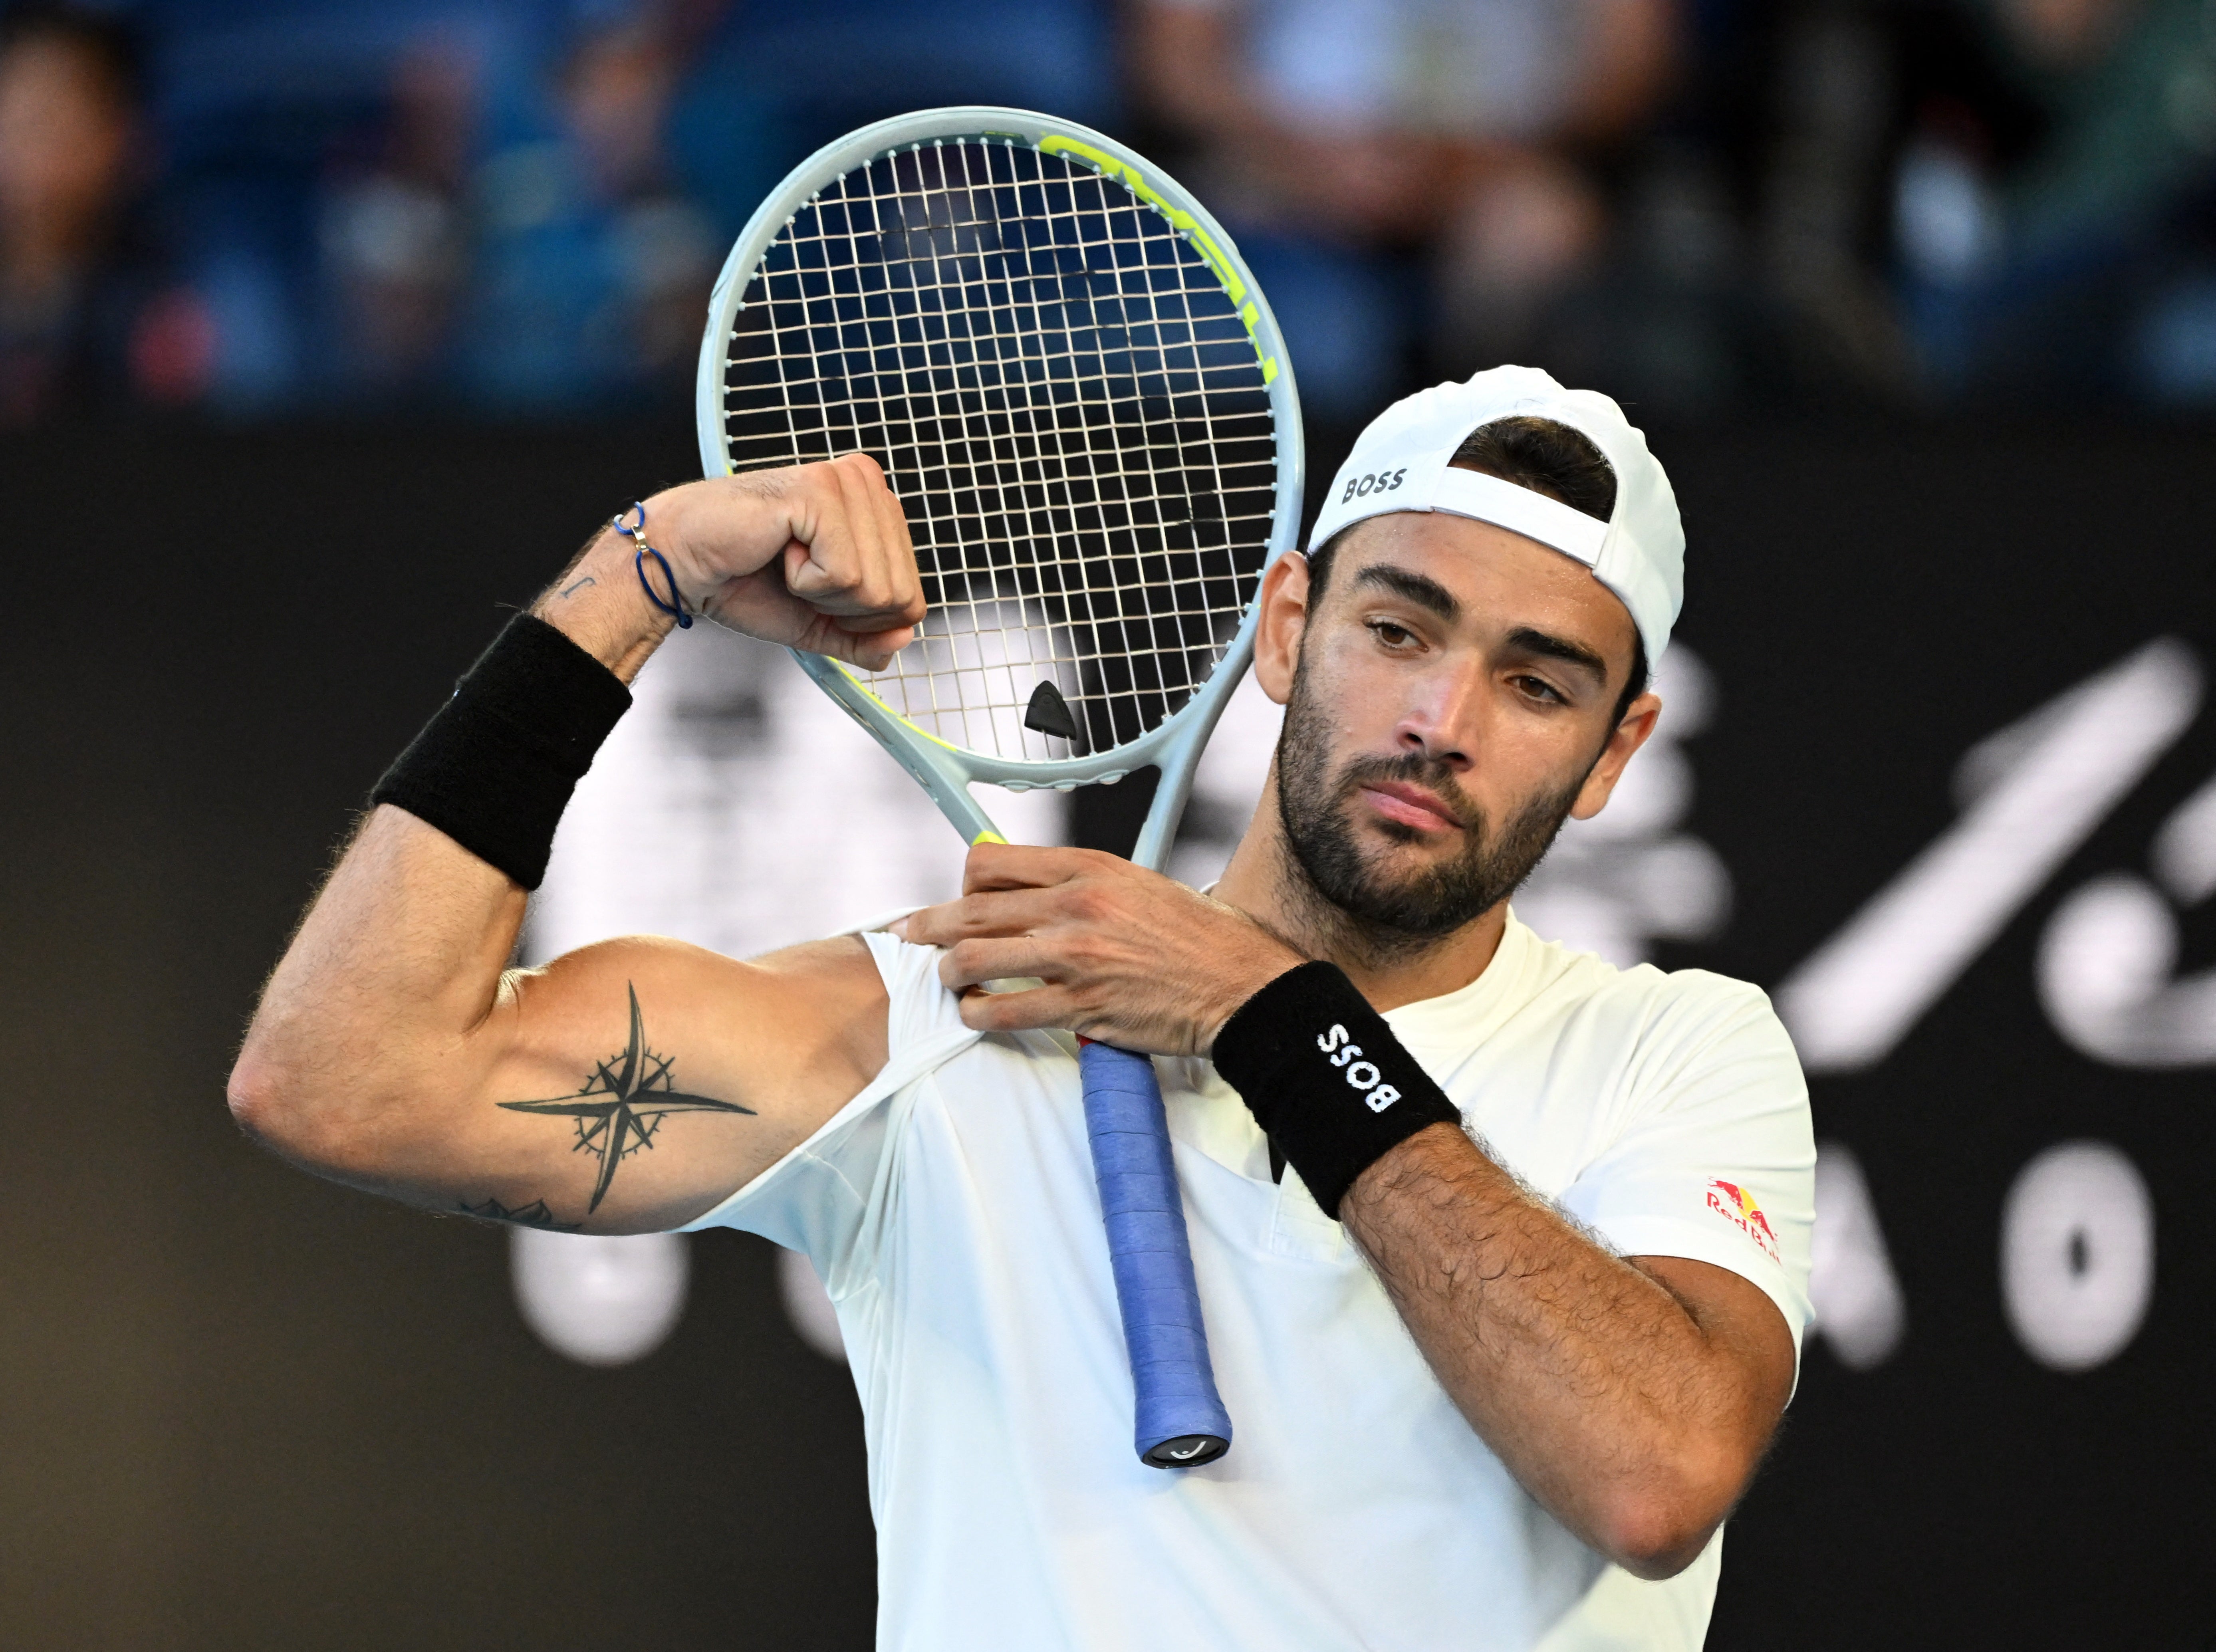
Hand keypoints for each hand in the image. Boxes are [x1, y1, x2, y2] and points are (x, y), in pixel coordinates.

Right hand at [655, 455, 924, 667]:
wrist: (685, 565)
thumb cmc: (746, 581)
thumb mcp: (820, 622)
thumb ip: (865, 637)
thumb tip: (904, 639)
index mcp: (876, 508)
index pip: (912, 596)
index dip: (863, 619)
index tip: (816, 590)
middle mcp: (868, 484)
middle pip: (899, 595)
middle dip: (844, 608)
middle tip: (797, 577)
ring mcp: (847, 482)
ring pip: (876, 587)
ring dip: (822, 594)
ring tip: (786, 561)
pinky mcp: (821, 491)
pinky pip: (845, 574)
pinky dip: (806, 581)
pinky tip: (779, 550)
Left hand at [896, 844, 1305, 1054]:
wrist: (1242, 987)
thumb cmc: (1197, 937)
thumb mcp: (1139, 884)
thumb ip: (1083, 885)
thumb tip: (1032, 890)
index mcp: (1089, 869)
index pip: (992, 864)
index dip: (964, 884)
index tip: (959, 899)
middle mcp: (1075, 908)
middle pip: (969, 911)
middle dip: (927, 926)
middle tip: (909, 935)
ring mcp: (1074, 960)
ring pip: (973, 963)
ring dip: (949, 976)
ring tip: (950, 983)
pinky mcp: (1079, 1008)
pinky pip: (1003, 1012)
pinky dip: (978, 1016)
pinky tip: (977, 1015)